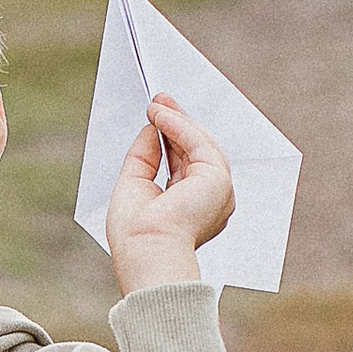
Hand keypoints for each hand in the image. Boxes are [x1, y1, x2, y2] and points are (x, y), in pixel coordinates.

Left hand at [105, 93, 233, 292]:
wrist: (146, 251)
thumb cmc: (136, 234)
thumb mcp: (134, 185)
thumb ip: (145, 156)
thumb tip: (152, 127)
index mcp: (191, 208)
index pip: (184, 165)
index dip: (171, 138)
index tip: (157, 116)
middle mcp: (210, 201)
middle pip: (196, 151)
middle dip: (177, 122)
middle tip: (160, 100)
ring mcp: (218, 191)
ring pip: (201, 144)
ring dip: (177, 119)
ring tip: (156, 103)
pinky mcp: (218, 180)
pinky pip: (199, 143)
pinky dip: (180, 125)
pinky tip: (161, 115)